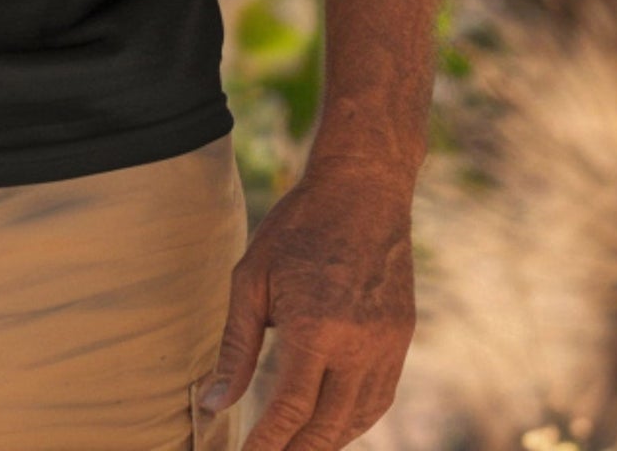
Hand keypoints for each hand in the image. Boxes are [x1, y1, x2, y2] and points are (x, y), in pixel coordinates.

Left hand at [199, 157, 415, 450]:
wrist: (363, 191)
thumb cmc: (297, 228)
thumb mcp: (252, 278)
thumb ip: (236, 347)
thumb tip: (214, 403)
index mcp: (316, 328)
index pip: (289, 410)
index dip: (267, 444)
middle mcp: (358, 346)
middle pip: (326, 428)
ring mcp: (387, 346)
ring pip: (355, 420)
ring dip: (323, 441)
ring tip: (291, 447)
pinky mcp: (402, 340)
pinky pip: (378, 398)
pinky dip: (352, 420)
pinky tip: (329, 424)